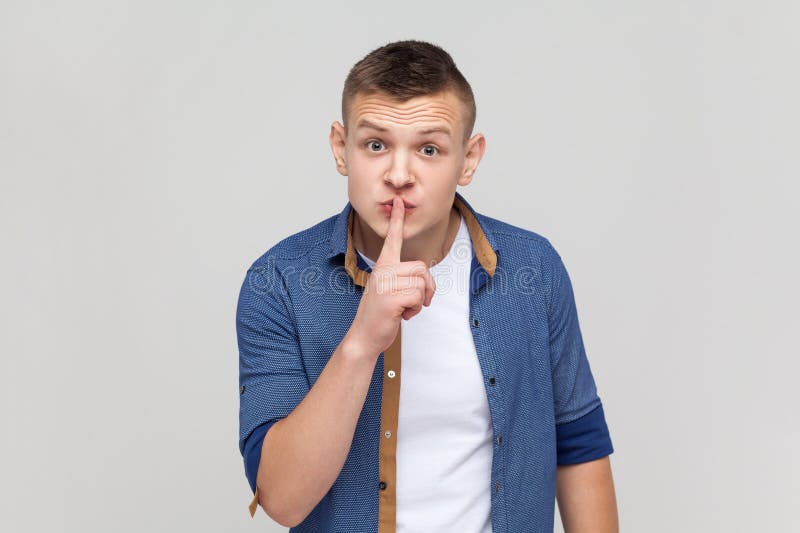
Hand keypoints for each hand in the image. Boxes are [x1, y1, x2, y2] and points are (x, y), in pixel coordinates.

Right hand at [344, 197, 435, 357]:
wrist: (365, 336)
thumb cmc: (380, 314)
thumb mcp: (389, 290)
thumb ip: (402, 279)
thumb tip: (424, 279)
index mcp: (383, 266)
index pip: (392, 239)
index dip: (396, 220)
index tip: (399, 201)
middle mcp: (383, 271)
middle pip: (422, 268)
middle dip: (427, 287)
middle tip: (415, 301)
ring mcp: (386, 284)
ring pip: (423, 283)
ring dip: (421, 300)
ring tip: (405, 308)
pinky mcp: (391, 298)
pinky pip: (418, 297)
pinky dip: (416, 310)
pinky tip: (403, 315)